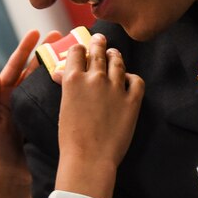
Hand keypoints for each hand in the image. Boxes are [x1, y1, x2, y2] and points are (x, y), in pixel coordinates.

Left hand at [0, 29, 59, 197]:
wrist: (12, 178)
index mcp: (5, 96)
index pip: (15, 68)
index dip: (25, 50)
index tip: (37, 33)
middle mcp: (21, 98)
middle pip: (35, 69)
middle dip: (47, 51)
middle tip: (62, 35)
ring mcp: (35, 108)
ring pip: (48, 81)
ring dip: (59, 65)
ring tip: (75, 51)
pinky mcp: (46, 119)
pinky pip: (57, 100)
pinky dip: (67, 88)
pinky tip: (81, 79)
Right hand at [54, 33, 144, 197]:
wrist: (89, 158)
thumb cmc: (71, 138)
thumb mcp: (63, 106)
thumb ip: (67, 86)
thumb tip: (62, 74)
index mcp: (73, 79)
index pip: (77, 50)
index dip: (80, 47)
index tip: (82, 47)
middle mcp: (94, 78)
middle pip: (98, 50)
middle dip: (99, 43)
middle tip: (100, 39)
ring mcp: (115, 88)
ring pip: (118, 61)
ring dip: (115, 56)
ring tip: (114, 55)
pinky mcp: (132, 100)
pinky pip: (136, 80)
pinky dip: (132, 78)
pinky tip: (128, 80)